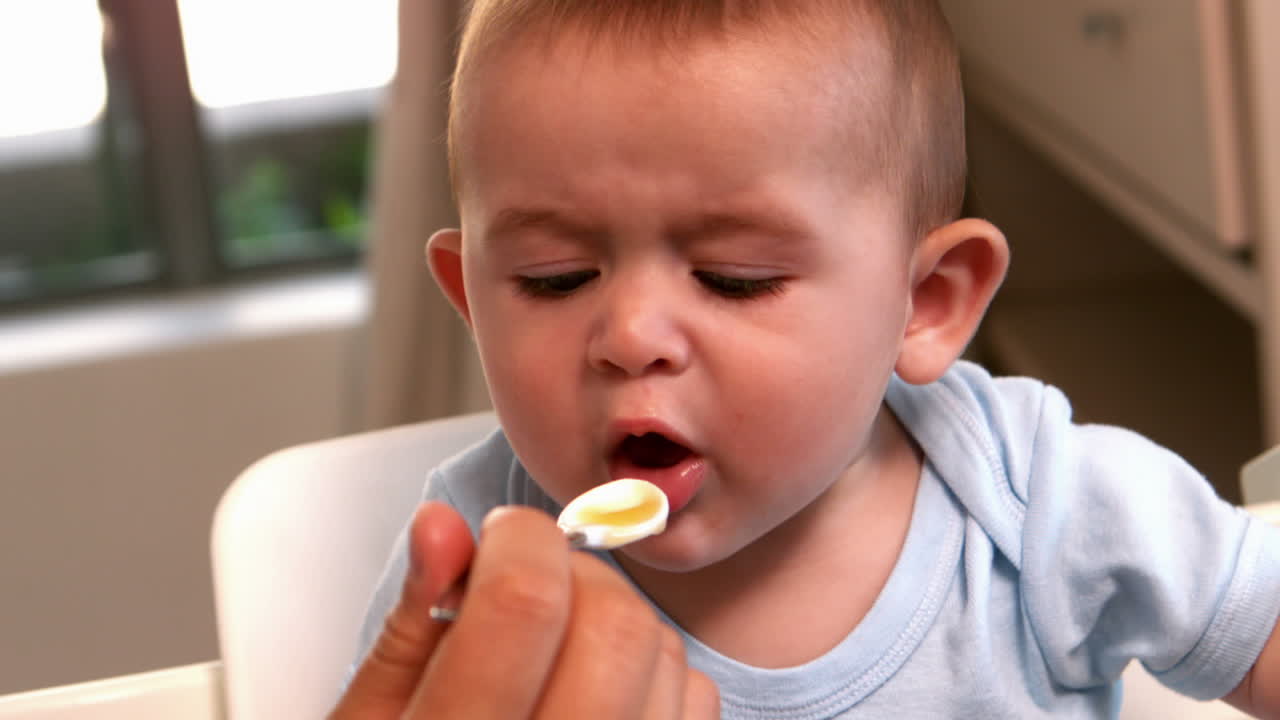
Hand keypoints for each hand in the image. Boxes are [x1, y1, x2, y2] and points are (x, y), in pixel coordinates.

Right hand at [330, 502, 719, 718]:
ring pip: (665, 654)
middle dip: (572, 577)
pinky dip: (655, 673)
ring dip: (614, 622)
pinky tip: (597, 693)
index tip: (494, 542)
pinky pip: (695, 703)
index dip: (516, 542)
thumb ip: (410, 628)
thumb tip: (444, 527)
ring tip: (554, 651)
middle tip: (521, 593)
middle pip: (616, 626)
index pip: (527, 605)